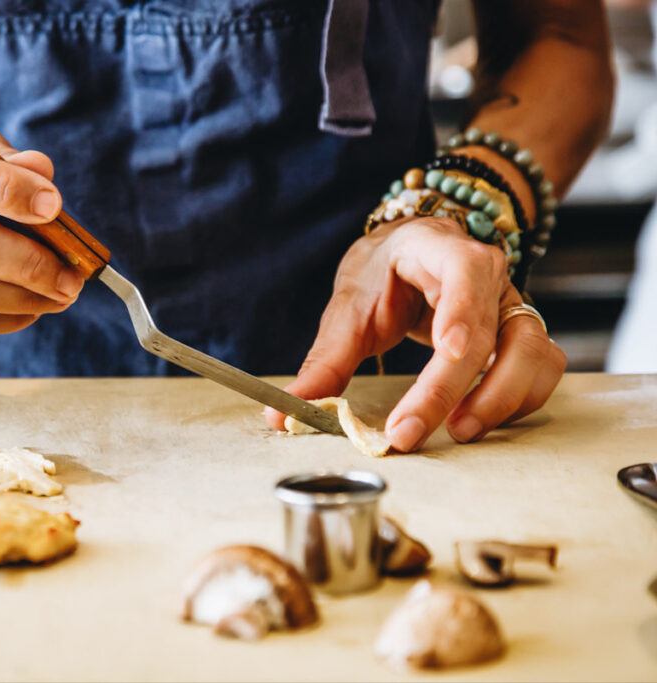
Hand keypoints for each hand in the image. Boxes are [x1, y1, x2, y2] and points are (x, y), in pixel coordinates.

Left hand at [265, 217, 566, 451]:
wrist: (412, 254)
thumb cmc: (383, 274)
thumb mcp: (349, 306)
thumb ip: (324, 361)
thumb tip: (283, 415)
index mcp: (442, 250)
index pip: (465, 272)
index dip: (463, 313)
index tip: (448, 352)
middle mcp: (490, 275)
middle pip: (492, 332)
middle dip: (453, 388)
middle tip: (410, 431)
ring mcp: (512, 305)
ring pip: (533, 352)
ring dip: (501, 399)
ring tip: (457, 432)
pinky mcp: (522, 335)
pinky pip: (541, 370)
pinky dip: (518, 401)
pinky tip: (479, 421)